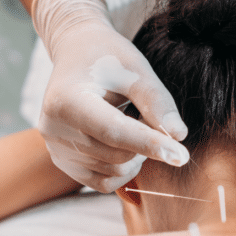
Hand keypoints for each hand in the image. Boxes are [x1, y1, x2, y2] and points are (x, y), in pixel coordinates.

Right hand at [33, 0, 188, 191]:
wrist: (77, 53)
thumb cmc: (108, 57)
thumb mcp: (136, 69)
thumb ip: (156, 101)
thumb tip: (178, 136)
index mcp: (66, 100)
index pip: (113, 131)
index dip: (149, 144)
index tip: (181, 155)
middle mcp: (54, 129)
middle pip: (116, 155)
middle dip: (146, 144)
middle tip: (150, 116)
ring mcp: (55, 149)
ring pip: (113, 172)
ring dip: (136, 155)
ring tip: (133, 121)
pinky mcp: (63, 162)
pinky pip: (102, 182)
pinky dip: (123, 169)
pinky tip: (126, 144)